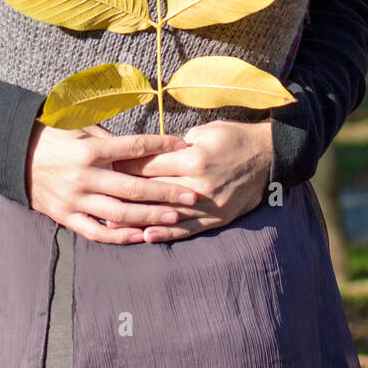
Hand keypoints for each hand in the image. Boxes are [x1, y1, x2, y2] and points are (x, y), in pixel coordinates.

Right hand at [25, 121, 198, 244]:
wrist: (15, 155)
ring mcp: (75, 199)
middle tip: (192, 195)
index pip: (134, 147)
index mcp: (90, 149)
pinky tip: (141, 236)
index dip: (161, 146)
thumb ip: (110, 136)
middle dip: (165, 192)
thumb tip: (145, 141)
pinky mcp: (66, 216)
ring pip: (119, 213)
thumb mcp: (80, 126)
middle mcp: (85, 176)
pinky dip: (120, 237)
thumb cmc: (53, 136)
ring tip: (174, 218)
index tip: (184, 147)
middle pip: (132, 187)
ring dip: (149, 216)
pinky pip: (96, 232)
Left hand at [110, 120, 273, 241]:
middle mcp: (199, 183)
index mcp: (193, 158)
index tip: (104, 168)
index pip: (149, 164)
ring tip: (111, 221)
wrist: (268, 156)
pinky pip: (188, 230)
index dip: (124, 166)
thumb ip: (176, 145)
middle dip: (125, 193)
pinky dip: (166, 234)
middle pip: (153, 190)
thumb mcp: (204, 131)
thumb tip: (149, 154)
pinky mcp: (217, 218)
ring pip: (167, 213)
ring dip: (139, 218)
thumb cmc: (233, 137)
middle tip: (98, 195)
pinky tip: (145, 237)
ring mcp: (209, 204)